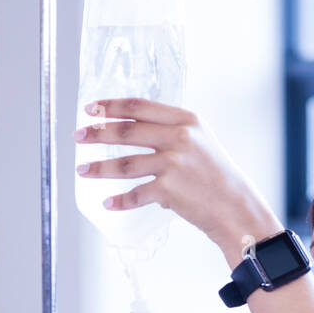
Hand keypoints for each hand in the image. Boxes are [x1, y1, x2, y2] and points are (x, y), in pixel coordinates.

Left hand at [74, 98, 283, 264]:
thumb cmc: (215, 174)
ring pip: (125, 164)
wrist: (235, 206)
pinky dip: (119, 200)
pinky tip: (107, 202)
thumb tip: (131, 129)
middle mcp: (180, 137)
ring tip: (81, 169)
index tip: (91, 108)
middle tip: (78, 136)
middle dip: (97, 133)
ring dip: (99, 167)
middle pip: (127, 131)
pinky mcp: (169, 190)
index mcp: (186, 120)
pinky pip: (135, 194)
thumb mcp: (199, 141)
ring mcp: (174, 164)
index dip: (112, 106)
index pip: (140, 107)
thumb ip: (170, 131)